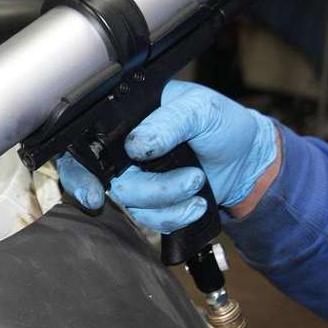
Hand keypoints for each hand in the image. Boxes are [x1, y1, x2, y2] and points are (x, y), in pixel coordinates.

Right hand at [55, 80, 278, 232]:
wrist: (249, 160)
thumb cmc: (222, 125)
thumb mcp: (200, 108)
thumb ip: (169, 121)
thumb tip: (137, 145)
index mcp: (127, 118)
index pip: (87, 140)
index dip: (78, 167)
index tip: (93, 190)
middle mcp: (124, 150)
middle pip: (99, 176)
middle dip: (106, 191)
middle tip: (109, 199)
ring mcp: (138, 178)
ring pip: (129, 201)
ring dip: (165, 197)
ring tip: (197, 181)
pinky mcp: (154, 204)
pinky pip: (150, 219)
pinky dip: (175, 215)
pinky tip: (197, 203)